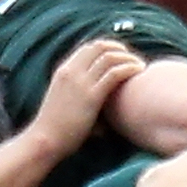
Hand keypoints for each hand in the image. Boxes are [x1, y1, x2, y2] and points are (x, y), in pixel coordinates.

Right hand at [31, 39, 148, 153]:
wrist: (46, 140)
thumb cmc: (57, 129)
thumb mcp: (64, 102)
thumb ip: (79, 94)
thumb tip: (99, 103)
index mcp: (64, 71)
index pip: (88, 48)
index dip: (107, 48)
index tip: (121, 55)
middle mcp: (72, 71)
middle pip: (99, 47)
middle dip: (119, 49)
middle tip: (133, 58)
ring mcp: (81, 82)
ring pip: (109, 57)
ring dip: (128, 58)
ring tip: (141, 66)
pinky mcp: (91, 96)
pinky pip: (114, 74)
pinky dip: (129, 69)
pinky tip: (139, 72)